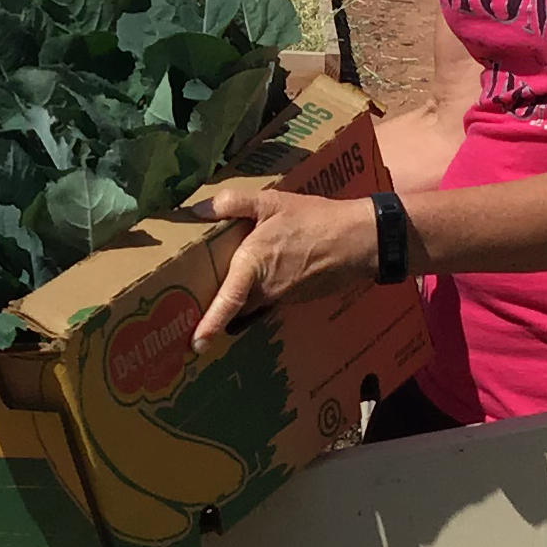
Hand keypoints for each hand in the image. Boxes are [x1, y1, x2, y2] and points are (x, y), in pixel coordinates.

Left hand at [191, 189, 378, 351]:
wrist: (359, 240)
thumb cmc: (316, 220)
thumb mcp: (273, 202)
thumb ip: (233, 202)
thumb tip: (199, 208)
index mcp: (253, 266)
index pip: (228, 301)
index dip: (210, 324)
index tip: (196, 344)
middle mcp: (265, 289)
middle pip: (232, 304)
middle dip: (211, 307)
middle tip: (186, 304)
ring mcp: (280, 297)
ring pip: (248, 303)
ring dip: (235, 298)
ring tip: (212, 286)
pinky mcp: (292, 298)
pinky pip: (265, 298)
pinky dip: (256, 291)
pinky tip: (256, 275)